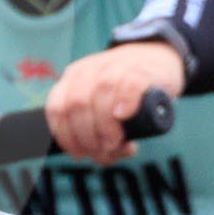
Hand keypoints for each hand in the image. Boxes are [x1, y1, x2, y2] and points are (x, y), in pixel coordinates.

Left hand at [45, 42, 185, 165]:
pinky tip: (124, 117)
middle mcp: (88, 70)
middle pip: (77, 105)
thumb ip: (94, 126)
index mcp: (73, 79)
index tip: (80, 154)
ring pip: (100, 94)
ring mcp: (115, 67)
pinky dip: (124, 103)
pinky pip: (128, 84)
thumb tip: (100, 157)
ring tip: (119, 143)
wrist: (157, 57)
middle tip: (105, 151)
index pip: (56, 108)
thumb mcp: (102, 102)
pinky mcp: (141, 70)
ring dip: (106, 127)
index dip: (66, 136)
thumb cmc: (126, 91)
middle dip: (88, 136)